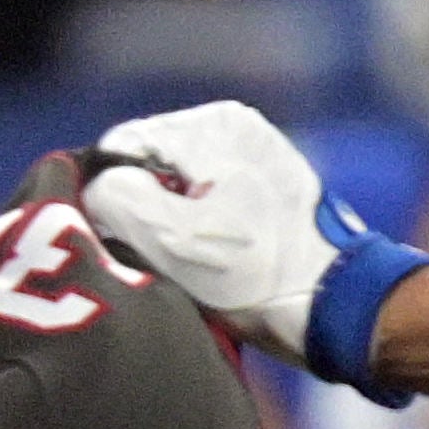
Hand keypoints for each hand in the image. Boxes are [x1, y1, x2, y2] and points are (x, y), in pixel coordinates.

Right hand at [82, 103, 426, 393]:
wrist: (334, 304)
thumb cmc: (252, 274)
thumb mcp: (168, 238)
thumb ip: (115, 199)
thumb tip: (94, 189)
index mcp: (212, 125)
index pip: (120, 148)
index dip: (109, 196)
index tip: (124, 239)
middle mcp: (235, 126)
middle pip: (149, 165)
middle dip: (141, 208)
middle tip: (158, 256)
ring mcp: (256, 152)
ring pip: (174, 185)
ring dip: (168, 222)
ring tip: (190, 261)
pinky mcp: (267, 183)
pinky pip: (206, 198)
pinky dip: (198, 226)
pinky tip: (213, 258)